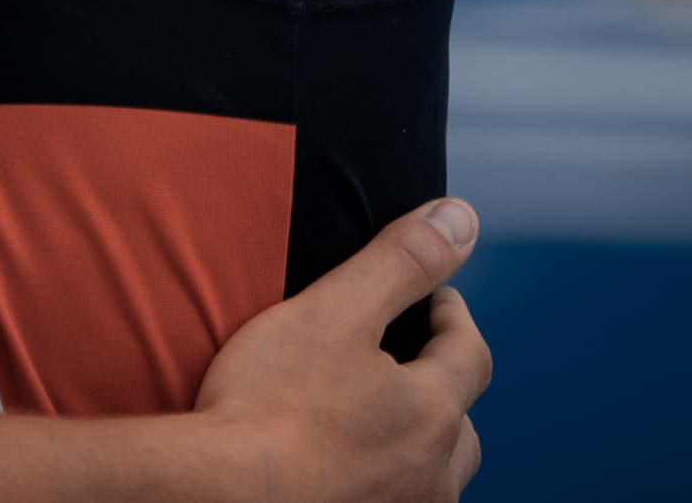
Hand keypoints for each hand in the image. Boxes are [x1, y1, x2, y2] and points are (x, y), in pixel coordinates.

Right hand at [190, 200, 487, 502]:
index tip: (433, 299)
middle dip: (442, 389)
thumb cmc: (271, 403)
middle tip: (405, 362)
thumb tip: (460, 218)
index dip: (454, 318)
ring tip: (378, 422)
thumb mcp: (336, 311)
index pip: (470, 355)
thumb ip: (402, 262)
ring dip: (417, 447)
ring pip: (431, 478)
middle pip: (460, 428)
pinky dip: (382, 482)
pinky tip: (346, 468)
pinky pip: (391, 502)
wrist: (221, 493)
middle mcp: (430, 477)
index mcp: (432, 414)